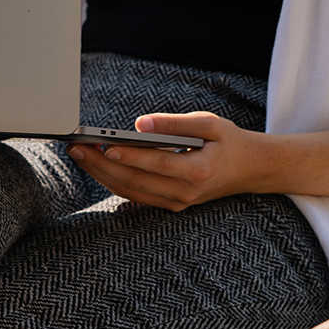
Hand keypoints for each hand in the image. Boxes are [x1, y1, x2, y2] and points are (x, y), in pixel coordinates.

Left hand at [66, 112, 256, 210]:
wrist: (251, 170)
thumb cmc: (229, 142)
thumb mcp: (210, 124)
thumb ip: (175, 124)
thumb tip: (141, 124)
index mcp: (198, 172)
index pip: (156, 165)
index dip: (130, 156)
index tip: (105, 145)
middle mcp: (186, 193)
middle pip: (136, 181)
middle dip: (103, 165)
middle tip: (77, 148)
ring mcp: (178, 203)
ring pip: (131, 192)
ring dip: (103, 174)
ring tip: (80, 155)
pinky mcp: (171, 205)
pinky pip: (137, 196)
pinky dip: (115, 181)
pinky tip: (97, 166)